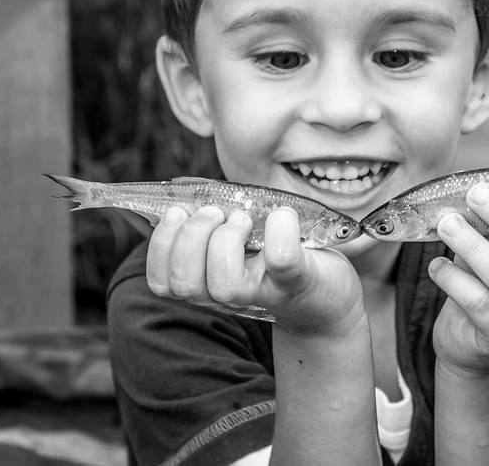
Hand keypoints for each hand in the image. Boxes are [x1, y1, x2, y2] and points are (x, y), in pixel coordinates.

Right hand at [145, 205, 365, 335]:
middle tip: (215, 212)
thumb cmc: (277, 259)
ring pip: (222, 284)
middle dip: (190, 237)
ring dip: (225, 239)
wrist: (328, 298)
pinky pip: (281, 259)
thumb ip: (211, 220)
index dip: (159, 246)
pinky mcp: (297, 280)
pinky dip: (280, 230)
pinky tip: (282, 216)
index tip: (176, 212)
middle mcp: (228, 296)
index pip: (161, 281)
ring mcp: (262, 291)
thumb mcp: (237, 239)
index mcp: (206, 281)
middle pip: (183, 283)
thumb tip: (185, 190)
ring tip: (243, 219)